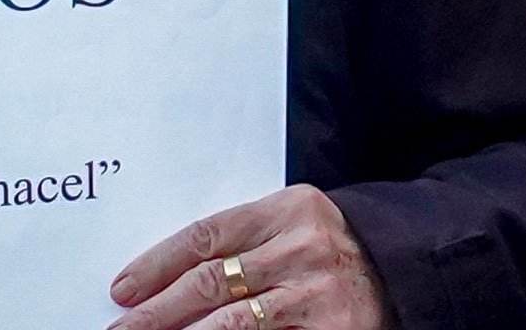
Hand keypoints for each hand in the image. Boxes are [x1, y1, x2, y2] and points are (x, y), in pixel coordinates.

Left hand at [109, 185, 390, 329]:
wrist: (406, 269)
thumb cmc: (333, 248)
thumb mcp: (296, 225)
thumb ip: (245, 240)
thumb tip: (166, 278)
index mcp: (291, 208)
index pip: (209, 235)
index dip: (158, 264)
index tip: (122, 289)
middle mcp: (304, 247)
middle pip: (211, 282)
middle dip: (155, 312)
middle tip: (119, 329)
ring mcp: (317, 294)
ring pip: (228, 324)